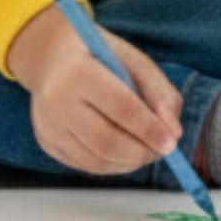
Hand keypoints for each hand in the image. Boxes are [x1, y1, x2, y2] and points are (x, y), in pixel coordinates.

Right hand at [7, 2, 183, 176]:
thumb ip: (159, 92)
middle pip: (106, 141)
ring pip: (95, 160)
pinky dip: (112, 165)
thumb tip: (173, 133)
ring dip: (129, 163)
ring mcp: (48, 125)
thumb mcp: (133, 60)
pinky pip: (84, 164)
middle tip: (164, 151)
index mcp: (80, 71)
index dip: (149, 128)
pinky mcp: (47, 142)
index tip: (171, 143)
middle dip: (141, 153)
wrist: (52, 57)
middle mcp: (57, 101)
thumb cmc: (100, 56)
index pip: (121, 107)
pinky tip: (125, 152)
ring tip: (148, 151)